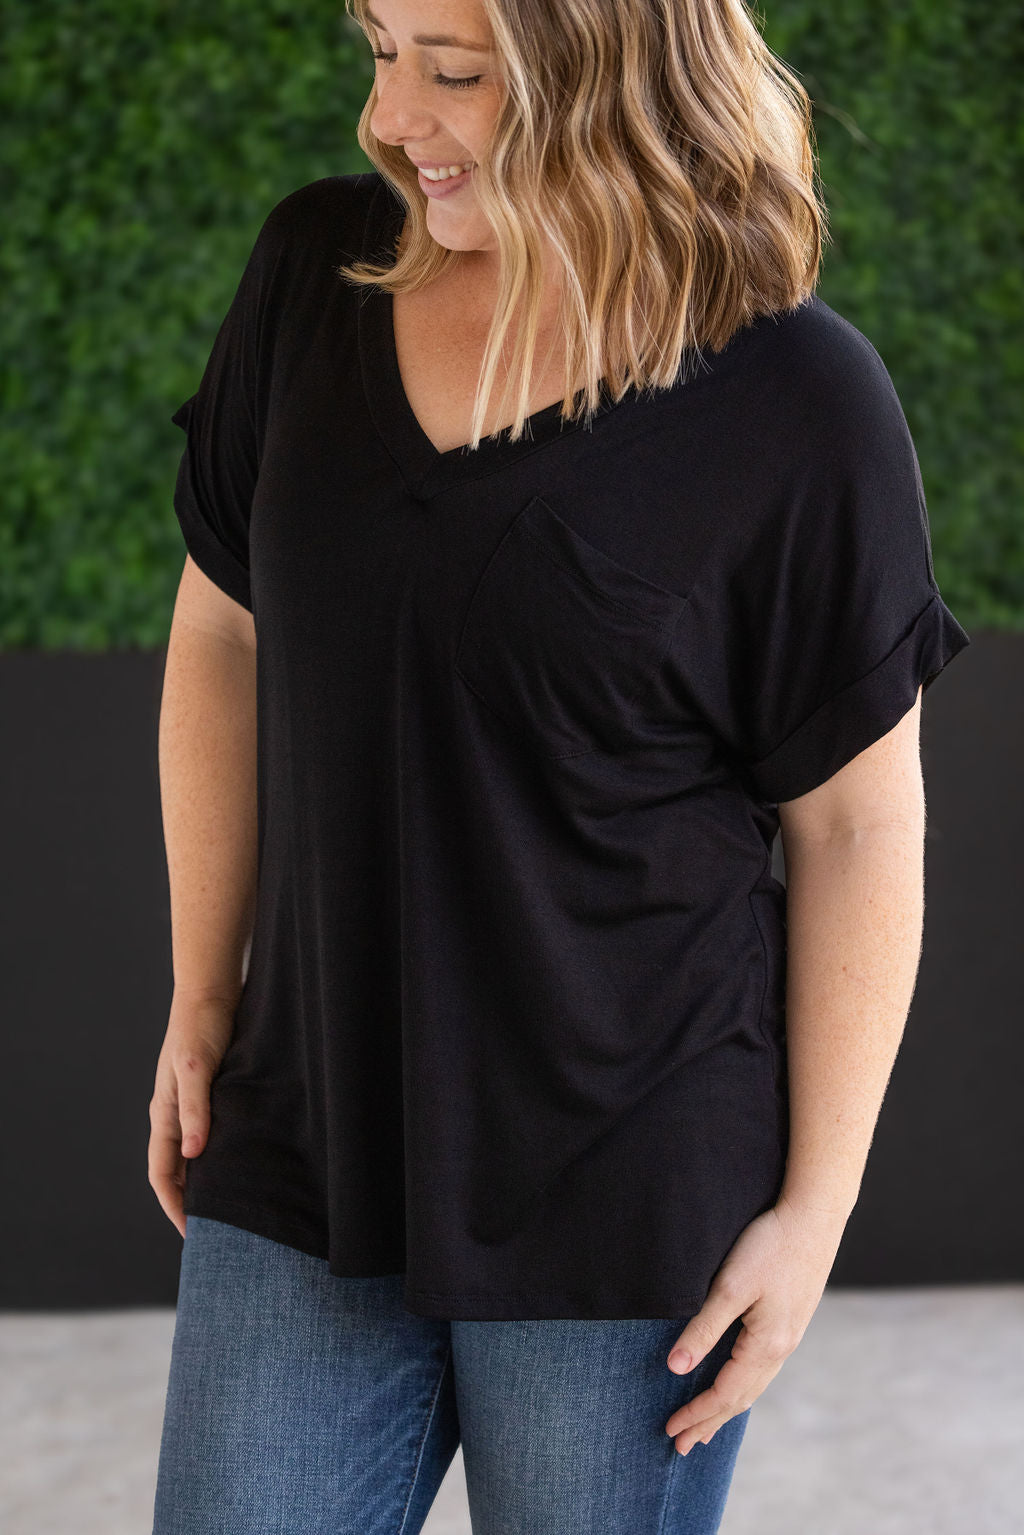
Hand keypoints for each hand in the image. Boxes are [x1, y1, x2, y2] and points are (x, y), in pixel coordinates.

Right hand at [147, 989, 238, 1238]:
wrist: (212, 990)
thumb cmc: (202, 1026)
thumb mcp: (197, 1067)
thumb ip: (195, 1109)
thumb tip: (193, 1154)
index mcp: (165, 1112)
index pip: (162, 1173)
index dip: (175, 1206)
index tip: (193, 1235)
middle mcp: (175, 1113)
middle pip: (177, 1170)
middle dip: (190, 1202)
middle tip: (215, 1232)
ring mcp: (192, 1103)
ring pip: (194, 1155)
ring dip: (206, 1181)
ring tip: (231, 1206)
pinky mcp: (212, 1093)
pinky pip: (211, 1135)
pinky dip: (221, 1155)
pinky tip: (243, 1163)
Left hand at [663, 1196, 849, 1453]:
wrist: (814, 1216)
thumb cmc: (770, 1246)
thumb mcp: (730, 1287)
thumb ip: (703, 1329)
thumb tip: (676, 1369)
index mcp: (766, 1346)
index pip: (724, 1394)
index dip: (696, 1413)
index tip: (671, 1431)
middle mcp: (781, 1348)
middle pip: (741, 1398)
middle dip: (710, 1421)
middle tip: (682, 1445)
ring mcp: (789, 1335)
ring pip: (754, 1385)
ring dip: (728, 1407)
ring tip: (707, 1425)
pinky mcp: (790, 1320)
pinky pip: (763, 1368)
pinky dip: (744, 1386)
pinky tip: (738, 1382)